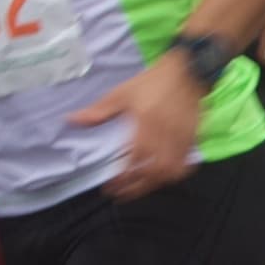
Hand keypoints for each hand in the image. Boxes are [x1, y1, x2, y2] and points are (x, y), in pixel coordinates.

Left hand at [75, 47, 205, 193]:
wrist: (188, 70)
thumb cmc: (152, 82)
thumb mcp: (122, 93)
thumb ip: (99, 111)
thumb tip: (72, 120)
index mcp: (146, 125)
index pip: (134, 159)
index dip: (122, 177)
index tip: (110, 187)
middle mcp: (165, 136)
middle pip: (153, 172)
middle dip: (137, 187)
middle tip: (122, 194)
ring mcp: (181, 139)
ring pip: (170, 172)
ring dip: (154, 183)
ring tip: (140, 187)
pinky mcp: (192, 139)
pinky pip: (185, 165)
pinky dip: (173, 174)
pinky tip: (162, 176)